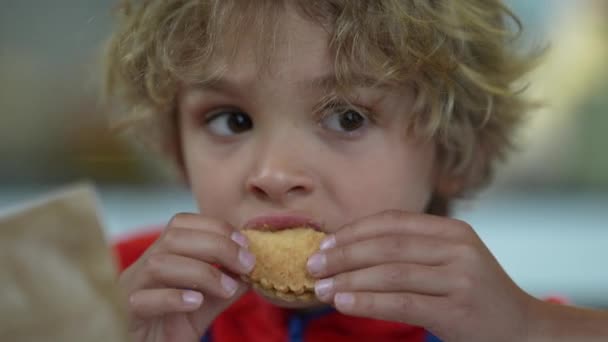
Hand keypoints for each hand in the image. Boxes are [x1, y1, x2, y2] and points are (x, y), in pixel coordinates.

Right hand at [120, 213, 255, 341]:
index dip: (215, 227)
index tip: (244, 243)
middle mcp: (142, 267)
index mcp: (161, 256)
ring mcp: (131, 289)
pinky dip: (174, 298)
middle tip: (246, 264)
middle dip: (216, 245)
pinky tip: (196, 303)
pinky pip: (143, 300)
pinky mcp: (125, 314)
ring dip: (202, 273)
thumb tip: (254, 265)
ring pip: (159, 265)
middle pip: (173, 237)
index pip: (181, 223)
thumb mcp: (207, 302)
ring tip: (227, 289)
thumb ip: (227, 283)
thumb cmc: (173, 327)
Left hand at [307, 210, 534, 341]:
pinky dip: (367, 302)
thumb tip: (350, 249)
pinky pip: (401, 303)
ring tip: (321, 288)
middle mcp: (458, 249)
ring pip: (390, 273)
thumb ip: (412, 250)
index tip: (324, 243)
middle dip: (343, 255)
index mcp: (452, 230)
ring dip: (348, 280)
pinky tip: (343, 303)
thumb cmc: (474, 294)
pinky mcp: (457, 311)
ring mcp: (460, 279)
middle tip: (313, 265)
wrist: (523, 329)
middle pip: (386, 245)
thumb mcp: (450, 260)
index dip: (353, 231)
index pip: (392, 221)